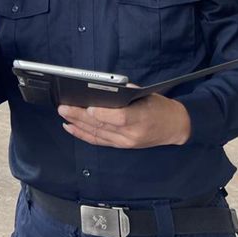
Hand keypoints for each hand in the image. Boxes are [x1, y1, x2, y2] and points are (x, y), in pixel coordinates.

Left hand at [57, 94, 191, 147]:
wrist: (174, 127)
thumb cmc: (159, 107)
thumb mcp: (146, 94)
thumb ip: (124, 93)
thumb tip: (100, 89)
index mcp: (141, 118)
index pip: (119, 118)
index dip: (102, 113)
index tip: (87, 107)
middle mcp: (131, 134)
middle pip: (102, 125)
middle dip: (79, 116)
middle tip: (63, 107)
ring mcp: (125, 142)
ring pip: (97, 134)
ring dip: (77, 124)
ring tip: (63, 114)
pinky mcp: (121, 146)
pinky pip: (98, 141)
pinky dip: (82, 134)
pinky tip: (71, 127)